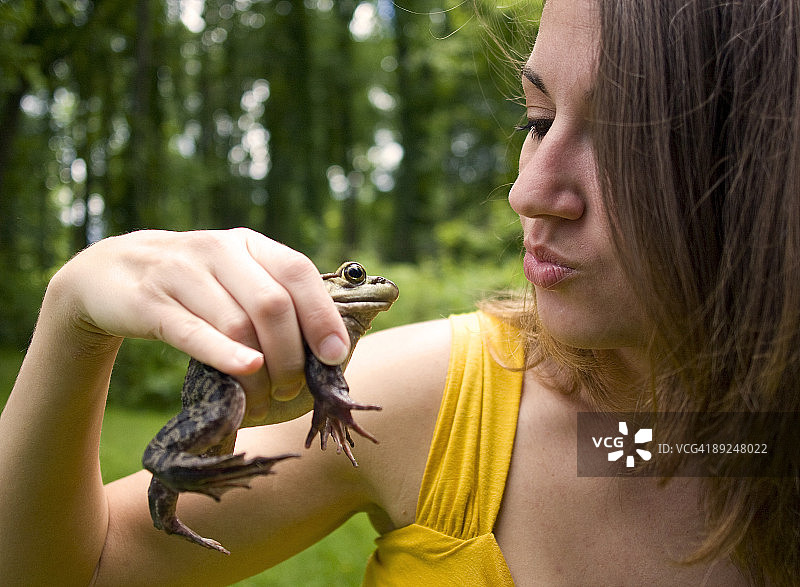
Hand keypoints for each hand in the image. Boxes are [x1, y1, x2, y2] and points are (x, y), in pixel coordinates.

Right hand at [48, 228, 350, 419]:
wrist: (111, 272)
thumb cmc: (194, 285)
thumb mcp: (236, 278)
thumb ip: (276, 299)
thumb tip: (331, 348)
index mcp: (250, 245)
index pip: (298, 272)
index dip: (322, 316)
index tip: (335, 356)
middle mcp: (219, 251)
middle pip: (272, 305)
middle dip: (291, 355)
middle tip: (293, 390)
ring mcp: (181, 273)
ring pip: (237, 323)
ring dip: (260, 371)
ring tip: (265, 400)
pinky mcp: (149, 302)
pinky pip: (193, 332)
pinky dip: (224, 354)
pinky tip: (245, 371)